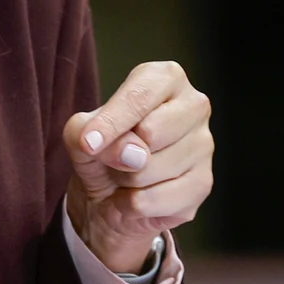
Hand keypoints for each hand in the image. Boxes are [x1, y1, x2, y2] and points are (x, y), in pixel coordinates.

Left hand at [63, 61, 212, 272]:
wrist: (110, 196)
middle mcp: (194, 105)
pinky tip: (138, 196)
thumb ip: (88, 131)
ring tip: (128, 175)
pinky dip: (132, 205)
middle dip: (120, 153)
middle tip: (118, 155)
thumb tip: (132, 154)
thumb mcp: (79, 133)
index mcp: (166, 78)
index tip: (88, 143)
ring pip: (150, 170)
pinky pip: (154, 200)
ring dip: (125, 181)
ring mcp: (204, 145)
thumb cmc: (101, 150)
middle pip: (151, 132)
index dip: (111, 123)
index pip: (139, 97)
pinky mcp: (203, 184)